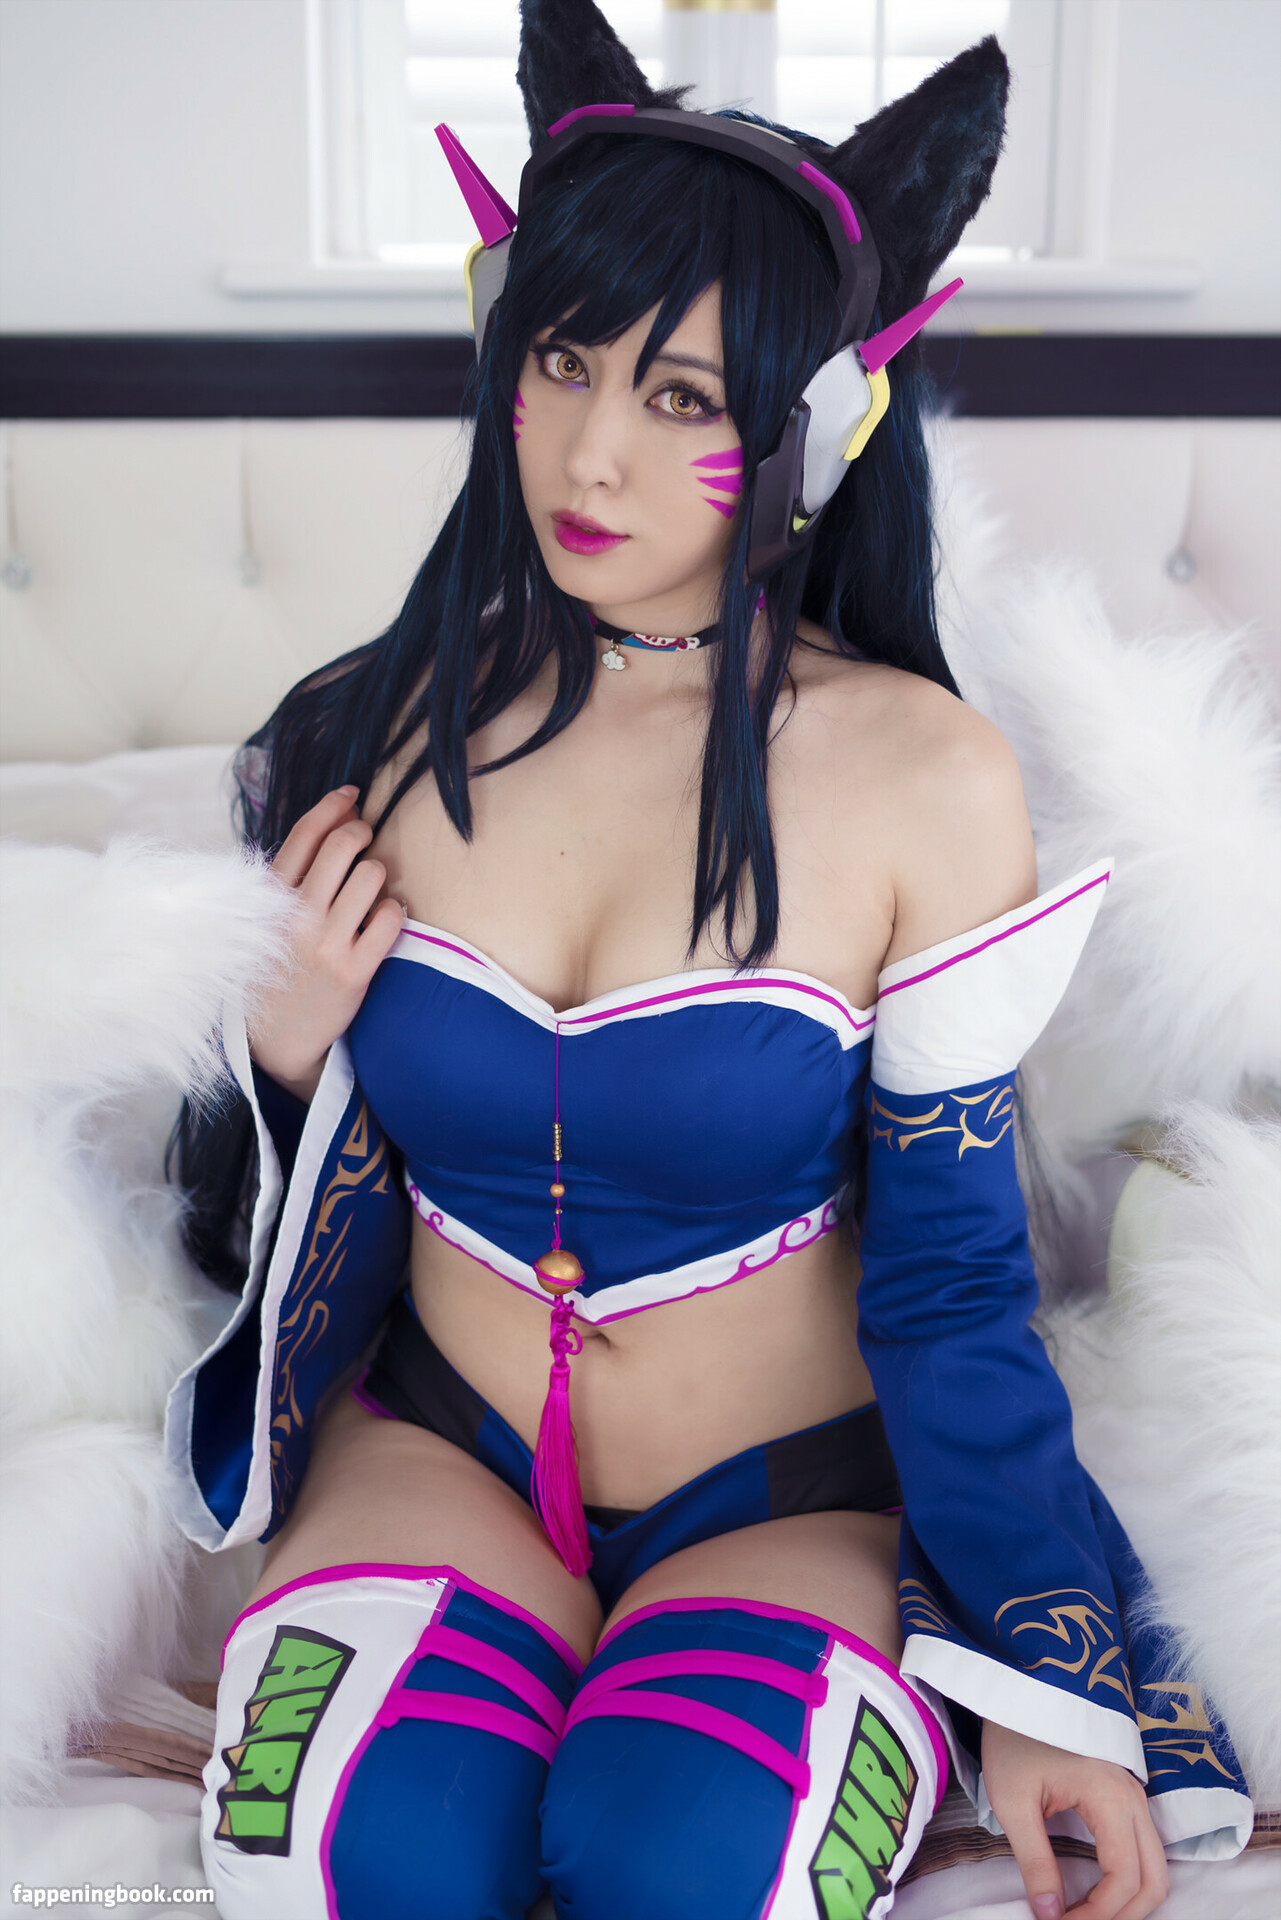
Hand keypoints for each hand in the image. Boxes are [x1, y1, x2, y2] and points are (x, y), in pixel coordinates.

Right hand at [248, 786, 404, 1100]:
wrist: (277, 1040)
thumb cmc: (276, 967)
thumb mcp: (266, 919)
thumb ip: (292, 876)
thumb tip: (332, 819)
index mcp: (269, 901)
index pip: (303, 836)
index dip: (331, 807)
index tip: (350, 795)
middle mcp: (296, 918)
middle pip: (342, 846)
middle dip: (361, 831)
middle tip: (366, 838)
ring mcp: (326, 944)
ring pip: (371, 875)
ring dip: (378, 873)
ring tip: (370, 890)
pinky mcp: (355, 971)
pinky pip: (391, 918)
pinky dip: (394, 911)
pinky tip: (385, 918)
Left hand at [982, 1721, 1168, 1919]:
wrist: (1021, 1686)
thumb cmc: (1014, 1736)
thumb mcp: (1014, 1801)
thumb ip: (1035, 1862)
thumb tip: (1050, 1916)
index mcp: (1111, 1798)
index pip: (1124, 1879)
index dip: (1097, 1915)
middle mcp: (1135, 1799)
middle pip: (1154, 1880)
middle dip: (1123, 1916)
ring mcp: (1136, 1796)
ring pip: (1155, 1868)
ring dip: (1129, 1902)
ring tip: (1086, 1915)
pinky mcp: (1126, 1795)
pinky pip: (1144, 1850)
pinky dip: (1130, 1880)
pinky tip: (1096, 1892)